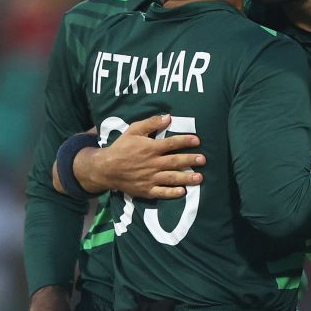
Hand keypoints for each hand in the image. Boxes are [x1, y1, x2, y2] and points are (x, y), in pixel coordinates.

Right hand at [75, 113, 202, 199]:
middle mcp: (153, 163)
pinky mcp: (146, 190)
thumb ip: (151, 123)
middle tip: (203, 160)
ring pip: (172, 178)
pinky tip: (182, 191)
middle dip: (191, 160)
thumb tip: (168, 117)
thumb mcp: (133, 130)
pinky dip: (172, 193)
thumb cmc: (121, 147)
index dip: (185, 141)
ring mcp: (150, 178)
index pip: (171, 143)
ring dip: (187, 178)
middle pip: (175, 161)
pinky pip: (162, 192)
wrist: (106, 168)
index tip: (197, 140)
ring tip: (200, 177)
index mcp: (150, 148)